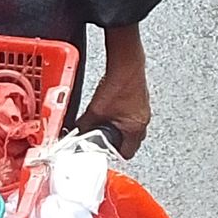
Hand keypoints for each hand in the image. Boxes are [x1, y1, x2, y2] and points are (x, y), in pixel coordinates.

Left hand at [77, 25, 150, 156]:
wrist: (127, 62)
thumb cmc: (118, 84)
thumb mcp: (95, 110)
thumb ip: (83, 125)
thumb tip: (73, 132)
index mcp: (136, 128)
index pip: (127, 154)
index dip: (112, 154)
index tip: (102, 152)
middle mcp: (143, 120)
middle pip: (130, 142)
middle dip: (115, 142)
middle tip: (102, 139)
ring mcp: (143, 110)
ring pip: (130, 128)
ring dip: (118, 129)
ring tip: (106, 123)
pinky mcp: (140, 100)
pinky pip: (131, 115)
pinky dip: (121, 116)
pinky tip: (111, 110)